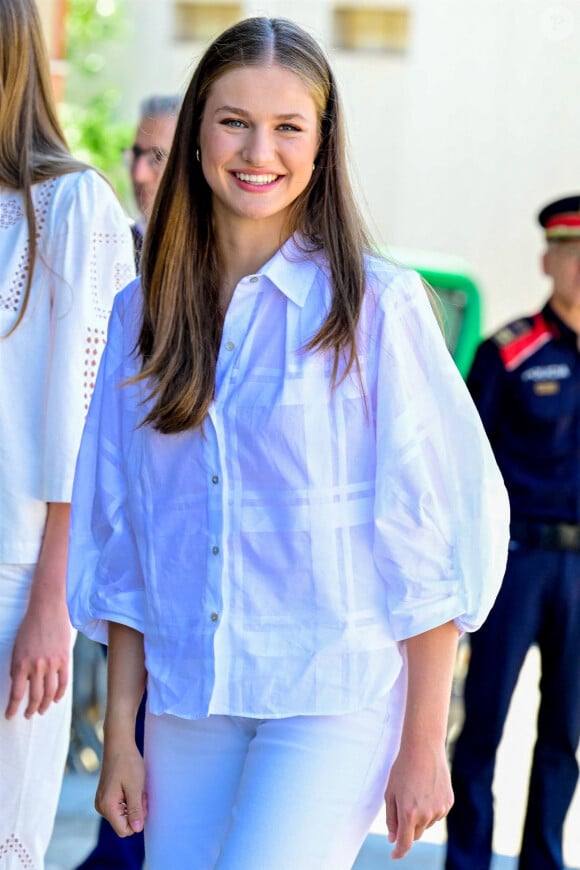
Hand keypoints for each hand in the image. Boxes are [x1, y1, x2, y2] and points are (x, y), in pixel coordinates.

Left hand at [5, 597, 70, 718]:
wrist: (47, 609)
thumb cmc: (29, 627)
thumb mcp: (17, 648)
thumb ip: (18, 667)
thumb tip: (19, 684)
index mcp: (20, 664)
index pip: (17, 694)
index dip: (13, 708)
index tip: (10, 716)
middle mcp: (36, 666)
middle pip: (34, 697)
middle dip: (30, 709)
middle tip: (28, 715)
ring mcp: (52, 663)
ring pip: (49, 693)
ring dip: (44, 705)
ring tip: (41, 710)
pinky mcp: (64, 659)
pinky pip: (63, 682)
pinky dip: (59, 694)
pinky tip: (55, 699)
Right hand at [96, 740, 146, 835]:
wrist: (118, 744)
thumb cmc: (128, 763)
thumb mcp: (135, 787)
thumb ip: (135, 810)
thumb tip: (137, 829)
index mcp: (107, 807)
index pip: (124, 830)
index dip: (137, 820)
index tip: (141, 801)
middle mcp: (101, 807)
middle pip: (124, 823)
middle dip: (136, 811)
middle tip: (141, 793)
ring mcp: (102, 801)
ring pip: (123, 815)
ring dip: (133, 804)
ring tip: (136, 788)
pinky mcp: (105, 796)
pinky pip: (120, 807)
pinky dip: (128, 799)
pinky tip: (131, 787)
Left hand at [384, 739, 453, 858]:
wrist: (424, 748)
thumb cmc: (403, 769)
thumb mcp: (390, 792)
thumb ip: (391, 819)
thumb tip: (393, 839)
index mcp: (408, 813)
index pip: (405, 843)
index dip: (399, 852)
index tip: (394, 855)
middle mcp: (426, 815)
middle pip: (415, 834)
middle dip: (407, 827)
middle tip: (402, 806)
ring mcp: (440, 809)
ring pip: (426, 824)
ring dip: (419, 816)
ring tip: (415, 791)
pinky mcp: (449, 803)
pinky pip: (437, 814)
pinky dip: (430, 808)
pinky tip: (426, 789)